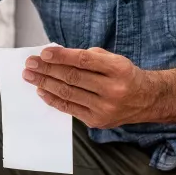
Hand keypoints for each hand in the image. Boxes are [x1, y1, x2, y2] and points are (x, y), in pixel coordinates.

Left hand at [23, 46, 158, 128]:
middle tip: (29, 64)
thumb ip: (87, 56)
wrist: (146, 100)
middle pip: (73, 77)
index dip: (62, 56)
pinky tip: (41, 90)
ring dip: (45, 83)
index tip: (43, 53)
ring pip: (68, 93)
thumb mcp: (113, 59)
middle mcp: (113, 89)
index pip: (84, 61)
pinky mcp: (98, 121)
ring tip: (30, 76)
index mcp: (118, 69)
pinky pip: (70, 109)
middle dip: (47, 69)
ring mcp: (105, 107)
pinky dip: (53, 99)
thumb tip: (55, 56)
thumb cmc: (123, 75)